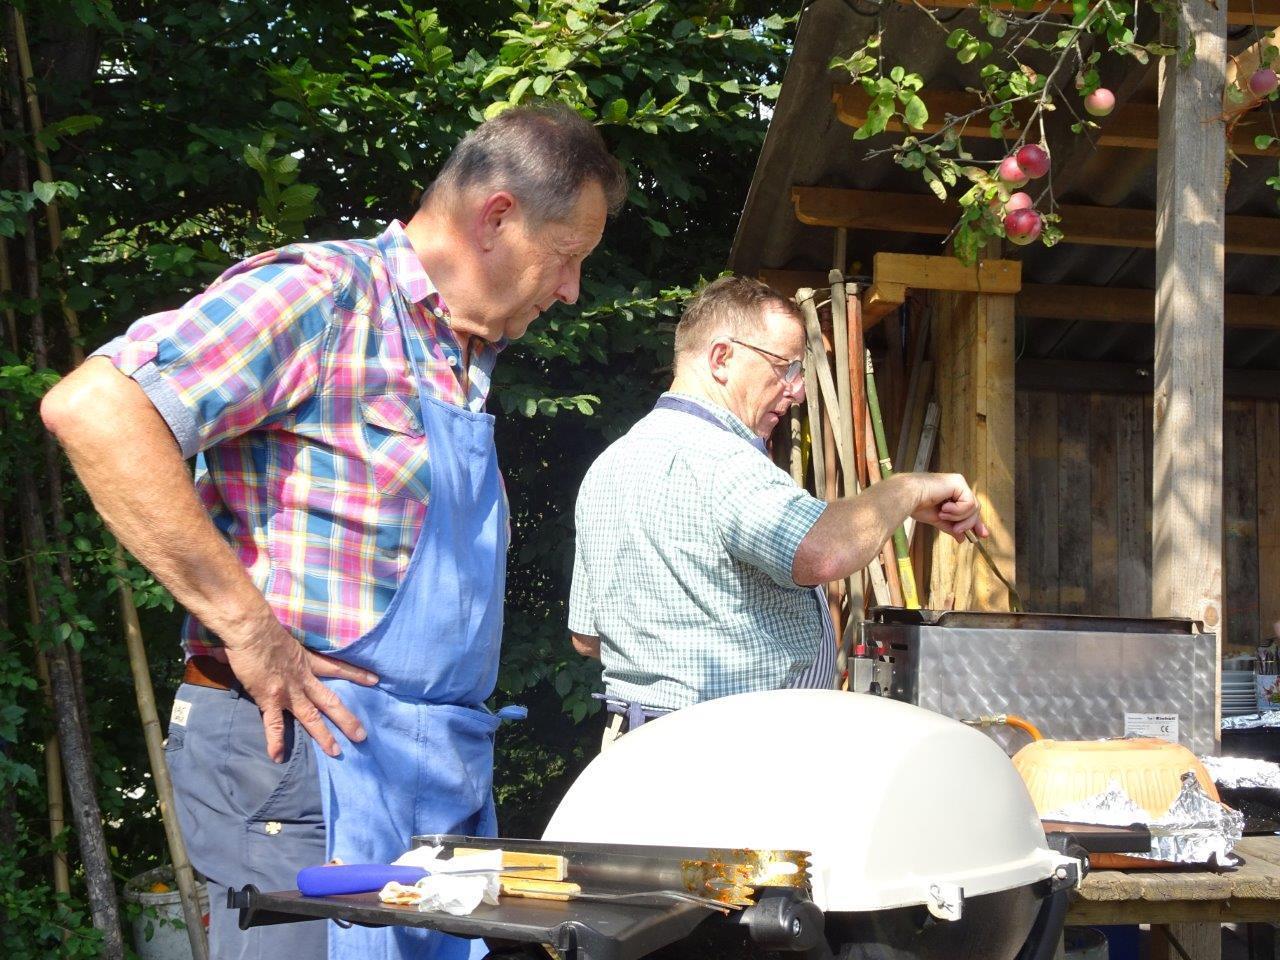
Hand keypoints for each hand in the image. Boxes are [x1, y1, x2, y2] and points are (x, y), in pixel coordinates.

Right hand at [223, 616, 378, 761]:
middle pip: (330, 701)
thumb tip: (266, 642)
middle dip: (347, 719)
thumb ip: (281, 646)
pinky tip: (279, 757)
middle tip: (362, 736)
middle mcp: (302, 679)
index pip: (337, 667)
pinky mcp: (269, 699)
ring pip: (310, 717)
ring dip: (323, 735)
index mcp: (306, 661)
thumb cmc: (263, 626)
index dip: (357, 674)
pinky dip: (276, 741)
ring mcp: (288, 691)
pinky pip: (274, 724)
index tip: (375, 681)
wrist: (252, 629)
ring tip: (336, 752)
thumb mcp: (283, 636)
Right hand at [908, 472, 989, 542]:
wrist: (908, 497)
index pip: (970, 508)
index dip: (976, 522)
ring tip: (942, 515)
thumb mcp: (938, 519)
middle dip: (968, 523)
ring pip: (973, 507)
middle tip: (957, 530)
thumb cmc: (917, 505)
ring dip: (958, 516)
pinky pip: (968, 503)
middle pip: (974, 508)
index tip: (982, 535)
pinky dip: (957, 510)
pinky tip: (944, 508)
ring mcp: (958, 483)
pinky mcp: (958, 482)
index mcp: (952, 493)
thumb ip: (951, 526)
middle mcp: (958, 485)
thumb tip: (962, 538)